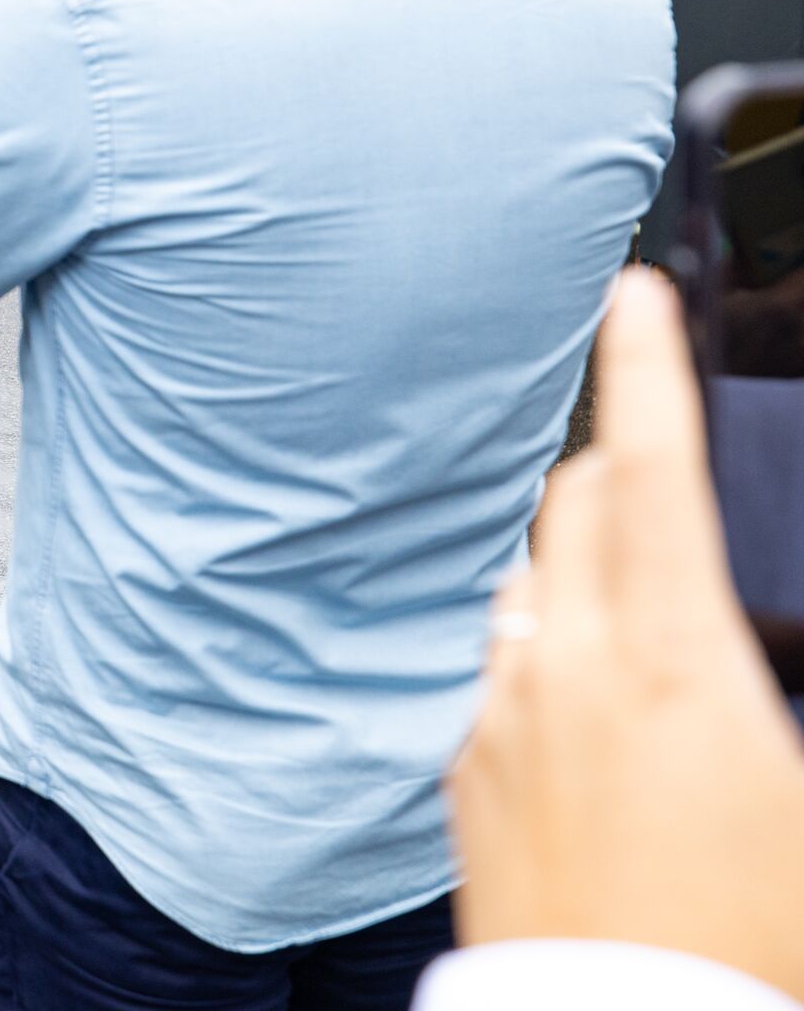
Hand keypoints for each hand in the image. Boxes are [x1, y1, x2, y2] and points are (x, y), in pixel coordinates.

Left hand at [449, 267, 803, 1000]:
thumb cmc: (754, 938)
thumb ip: (768, 678)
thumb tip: (741, 637)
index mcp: (668, 655)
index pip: (650, 467)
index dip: (643, 368)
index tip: (631, 294)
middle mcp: (564, 664)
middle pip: (578, 506)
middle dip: (619, 462)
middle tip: (659, 456)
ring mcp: (502, 714)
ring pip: (532, 584)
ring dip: (579, 565)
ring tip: (639, 602)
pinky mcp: (464, 771)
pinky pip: (503, 668)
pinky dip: (546, 652)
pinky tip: (592, 710)